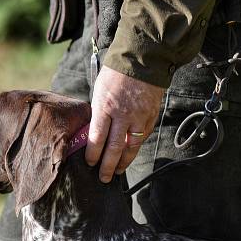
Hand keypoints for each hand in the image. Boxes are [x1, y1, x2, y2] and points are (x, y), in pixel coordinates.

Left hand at [85, 66, 165, 182]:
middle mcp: (122, 115)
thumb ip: (98, 113)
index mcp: (105, 107)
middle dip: (107, 166)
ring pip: (130, 147)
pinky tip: (129, 156)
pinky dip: (134, 149)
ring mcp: (138, 118)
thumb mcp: (100, 91)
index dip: (93, 154)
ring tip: (117, 172)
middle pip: (114, 148)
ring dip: (123, 162)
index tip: (90, 163)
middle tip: (103, 178)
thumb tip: (93, 134)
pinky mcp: (150, 118)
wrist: (142, 61)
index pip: (97, 138)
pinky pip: (142, 139)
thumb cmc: (115, 75)